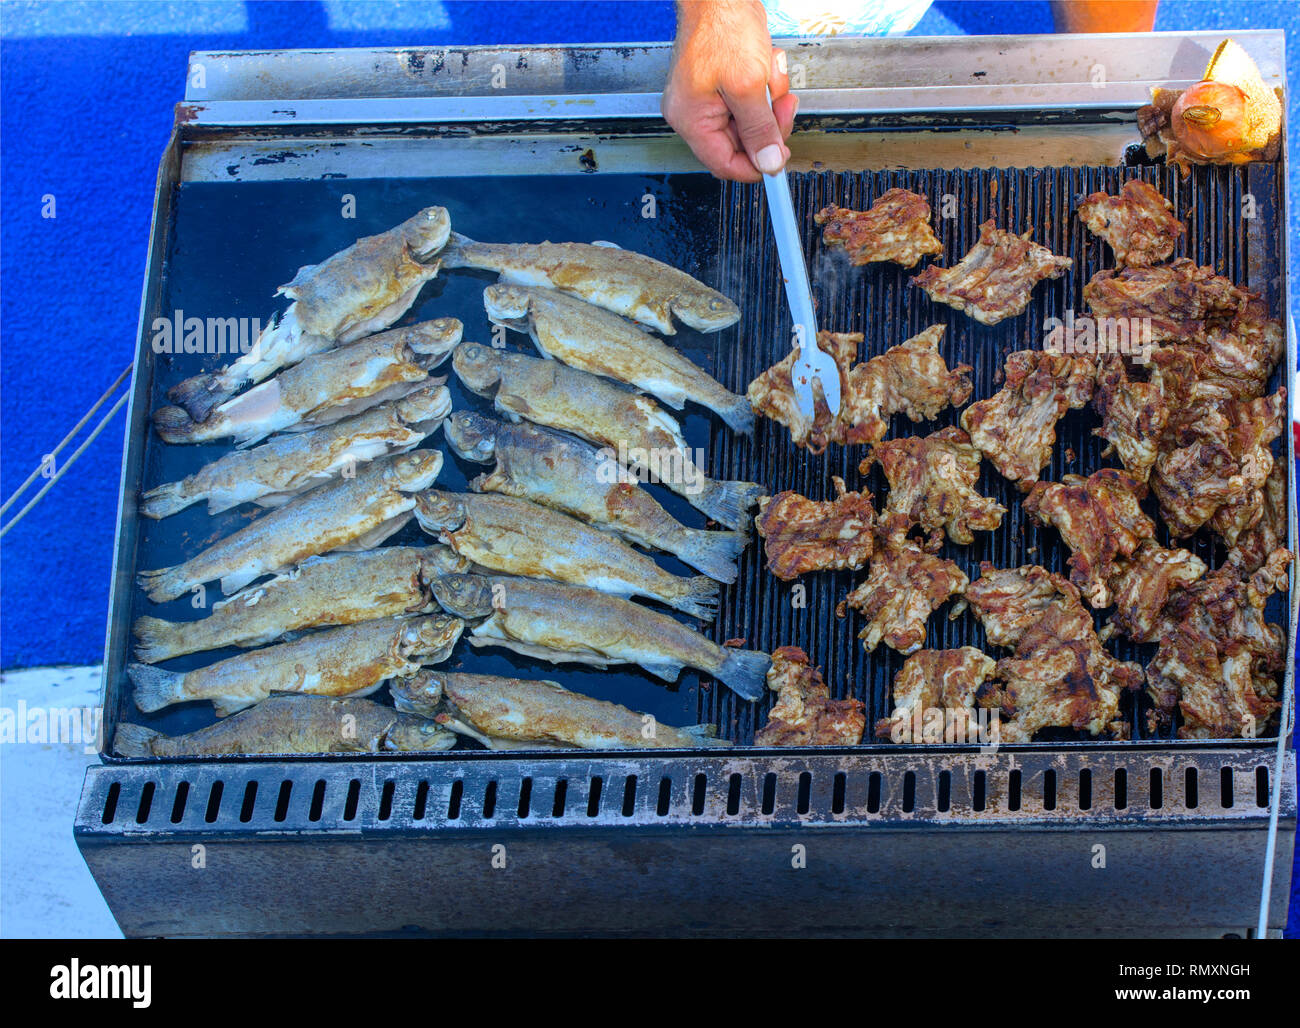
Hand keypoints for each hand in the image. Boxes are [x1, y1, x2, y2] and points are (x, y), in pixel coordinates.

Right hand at [662, 0, 797, 181]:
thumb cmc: (722, 27)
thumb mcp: (748, 85)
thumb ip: (760, 129)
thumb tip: (768, 162)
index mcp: (692, 120)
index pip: (725, 165)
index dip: (756, 164)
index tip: (779, 158)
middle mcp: (695, 114)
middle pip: (742, 143)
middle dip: (768, 122)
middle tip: (782, 105)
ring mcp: (709, 100)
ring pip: (752, 121)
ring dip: (770, 101)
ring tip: (769, 74)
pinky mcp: (723, 86)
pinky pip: (752, 102)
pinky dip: (766, 86)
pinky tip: (765, 65)